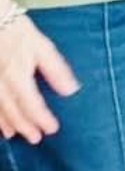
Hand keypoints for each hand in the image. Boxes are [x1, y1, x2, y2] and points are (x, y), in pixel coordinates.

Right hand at [0, 11, 79, 142]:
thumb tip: (71, 90)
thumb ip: (56, 70)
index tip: (52, 129)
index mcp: (18, 75)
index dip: (41, 118)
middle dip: (25, 126)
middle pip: (13, 110)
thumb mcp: (42, 47)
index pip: (31, 103)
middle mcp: (1, 83)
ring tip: (15, 135)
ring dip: (6, 123)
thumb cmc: (18, 32)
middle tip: (36, 139)